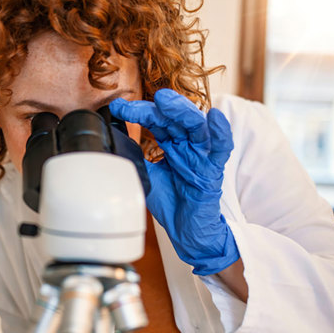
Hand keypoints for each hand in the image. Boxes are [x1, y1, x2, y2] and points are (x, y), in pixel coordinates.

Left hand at [110, 89, 238, 275]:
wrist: (185, 231)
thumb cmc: (170, 202)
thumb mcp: (144, 176)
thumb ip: (133, 158)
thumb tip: (112, 141)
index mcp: (171, 144)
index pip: (155, 121)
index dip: (137, 112)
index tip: (118, 108)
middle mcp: (186, 145)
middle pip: (173, 119)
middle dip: (156, 108)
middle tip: (137, 102)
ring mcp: (201, 155)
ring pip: (195, 126)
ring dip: (181, 111)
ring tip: (166, 101)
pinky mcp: (213, 170)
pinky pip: (221, 149)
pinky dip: (221, 133)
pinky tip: (216, 118)